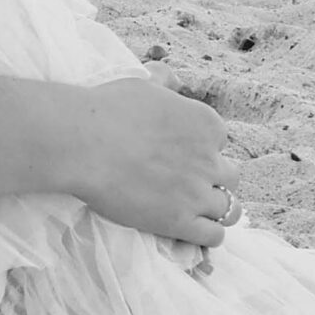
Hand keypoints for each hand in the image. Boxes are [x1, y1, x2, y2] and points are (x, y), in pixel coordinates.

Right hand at [59, 76, 234, 244]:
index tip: (182, 153)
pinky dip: (208, 235)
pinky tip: (190, 230)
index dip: (202, 148)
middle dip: (214, 179)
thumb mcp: (144, 84)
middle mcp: (209, 158)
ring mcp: (197, 193)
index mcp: (205, 123)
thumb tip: (170, 78)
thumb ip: (164, 83)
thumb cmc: (107, 109)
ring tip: (195, 211)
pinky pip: (214, 236)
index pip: (221, 140)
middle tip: (189, 183)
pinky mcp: (180, 222)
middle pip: (230, 176)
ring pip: (229, 209)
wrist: (83, 143)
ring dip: (216, 209)